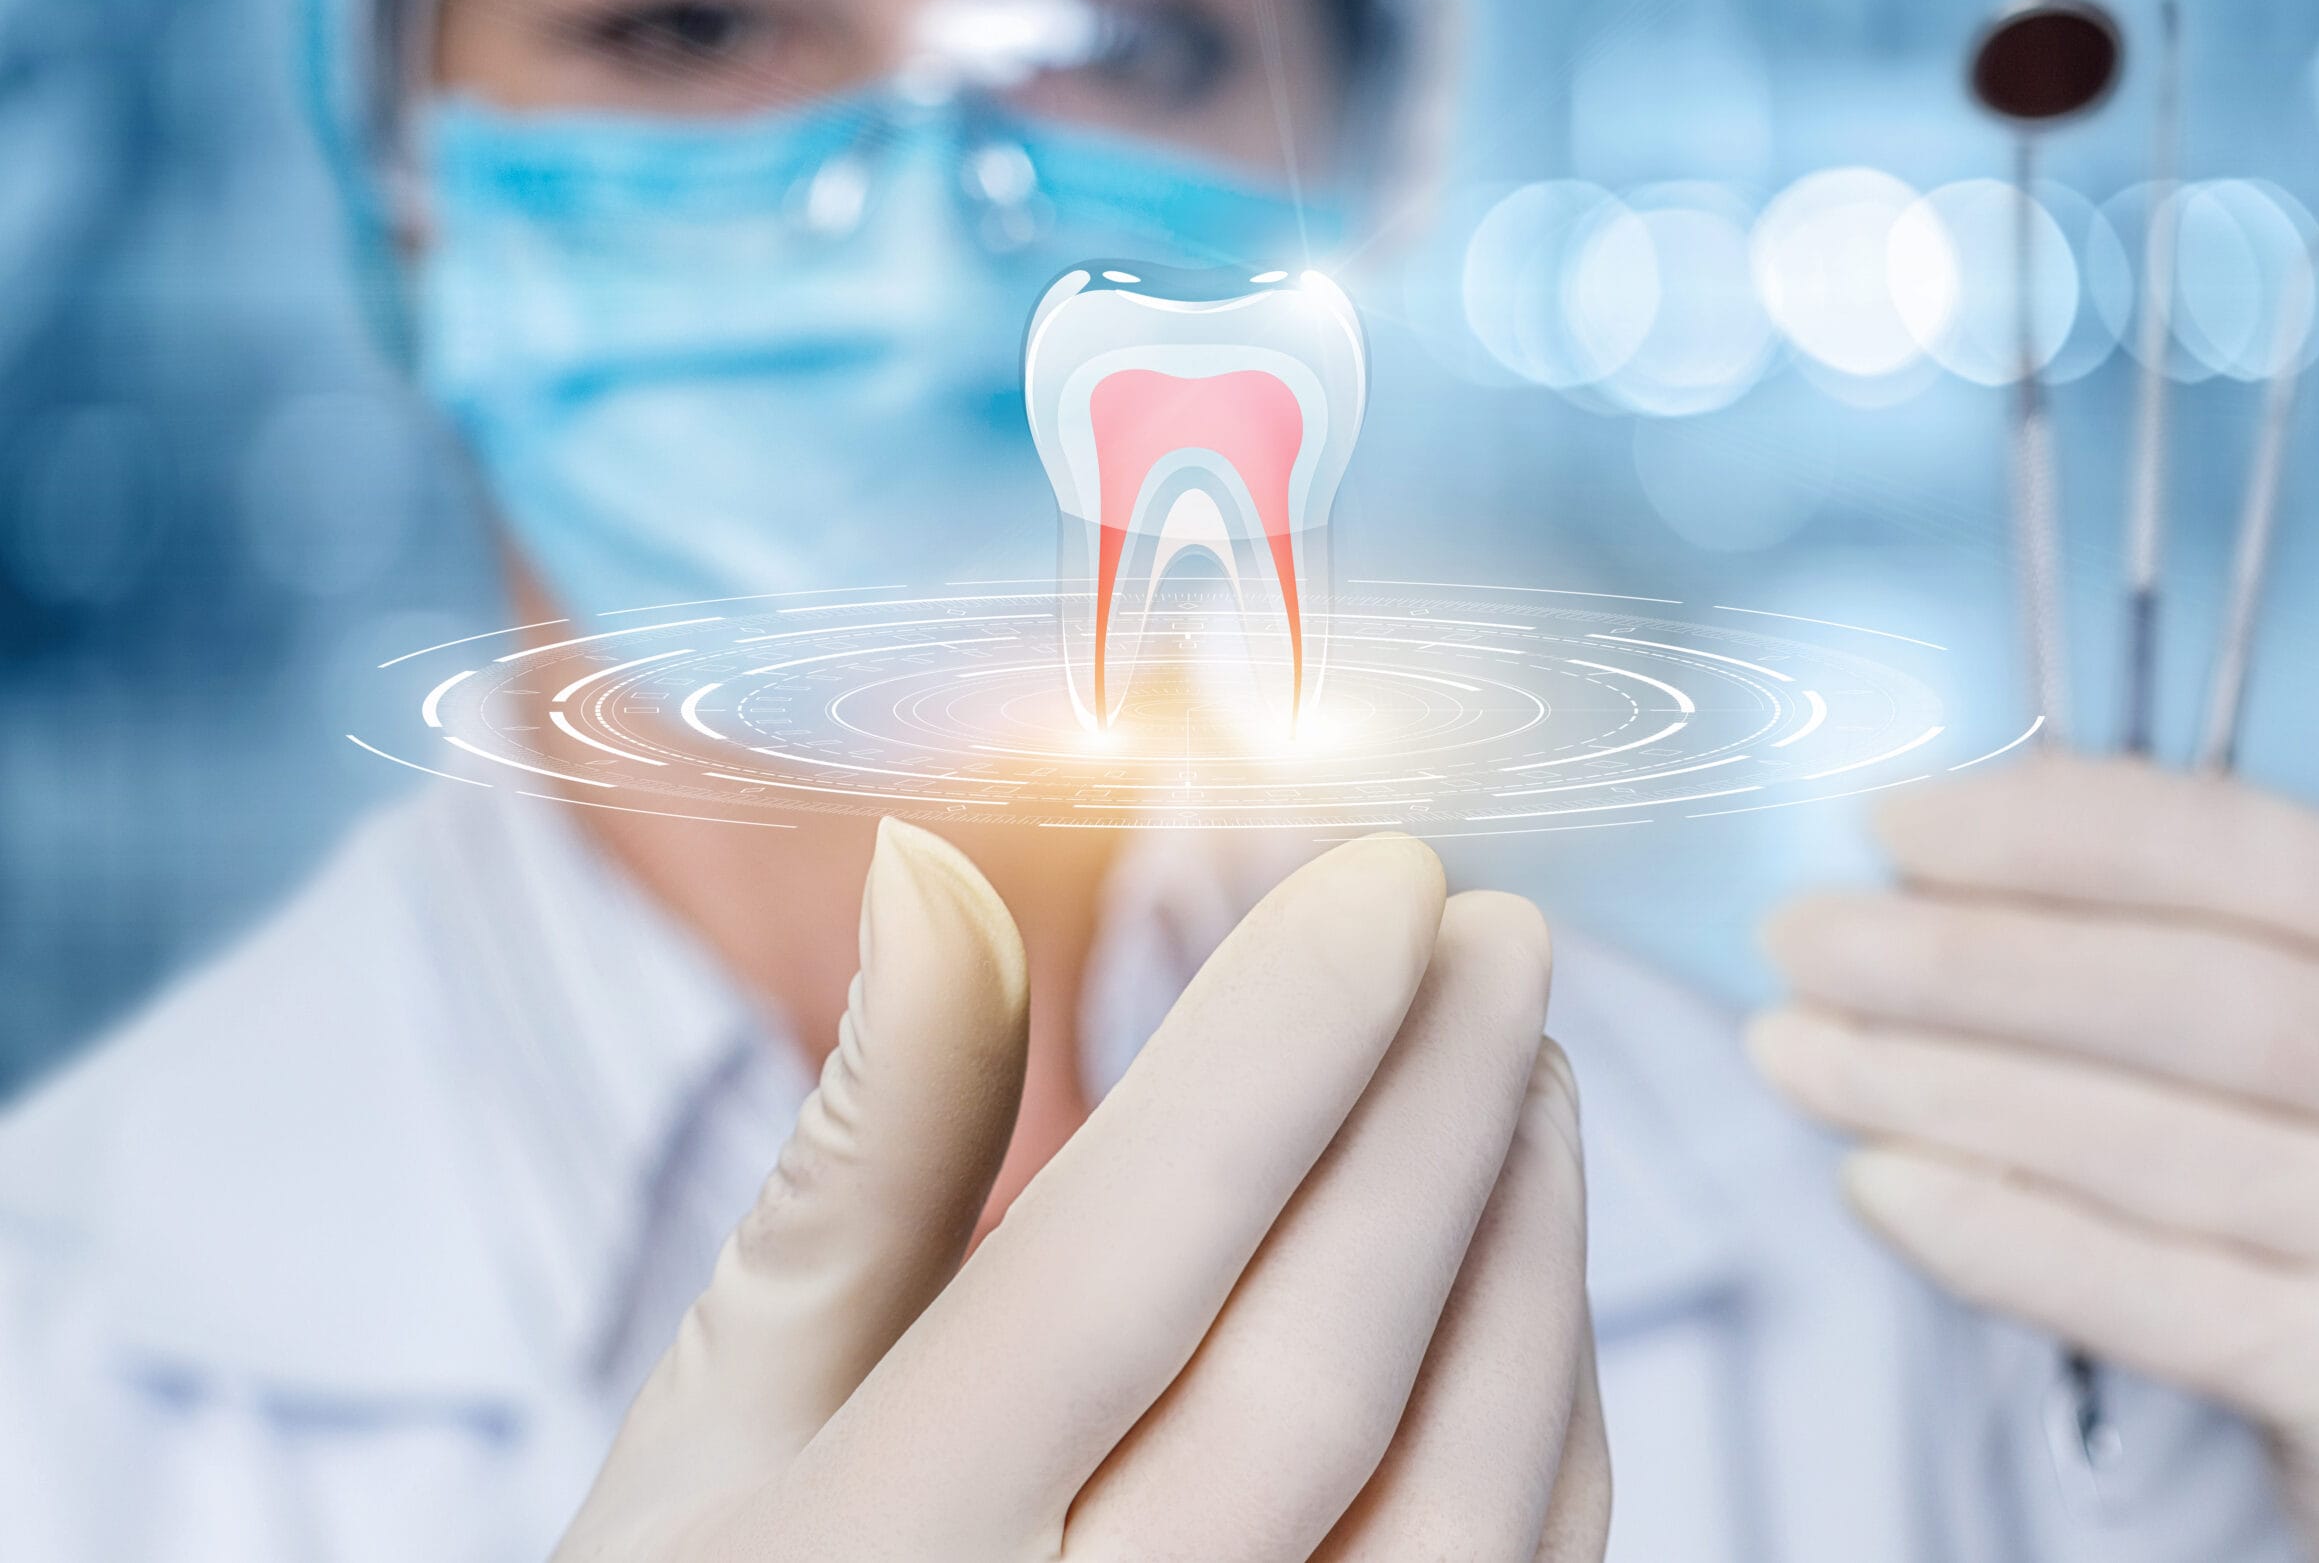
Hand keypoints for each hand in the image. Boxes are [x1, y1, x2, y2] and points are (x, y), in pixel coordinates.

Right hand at [555, 818, 1608, 1562]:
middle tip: (1497, 931)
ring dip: (1523, 1257)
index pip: (1115, 1260)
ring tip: (1532, 1073)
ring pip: (1452, 1496)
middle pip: (1314, 1365)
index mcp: (871, 1552)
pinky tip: (1527, 1275)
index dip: (1276, 1047)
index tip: (1382, 879)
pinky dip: (1545, 1418)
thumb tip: (937, 868)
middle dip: (1433, 1111)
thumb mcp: (730, 1413)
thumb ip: (863, 1152)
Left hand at [1752, 755, 2318, 1562]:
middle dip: (1971, 960)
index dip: (2061, 827)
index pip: (2262, 854)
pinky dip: (2007, 1236)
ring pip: (2164, 1146)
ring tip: (1799, 1053)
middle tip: (1799, 940)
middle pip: (2203, 999)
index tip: (1894, 820)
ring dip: (1946, 1089)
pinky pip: (2166, 1304)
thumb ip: (2234, 965)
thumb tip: (1943, 892)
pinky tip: (1882, 1185)